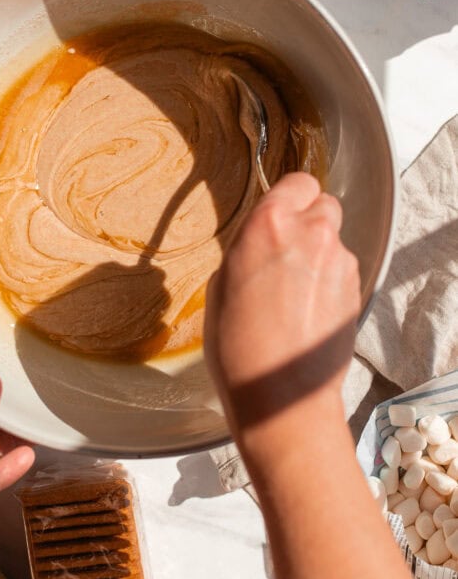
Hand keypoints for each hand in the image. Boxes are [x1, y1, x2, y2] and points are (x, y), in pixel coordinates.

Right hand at [204, 172, 360, 457]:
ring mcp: (340, 263)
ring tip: (292, 291)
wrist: (281, 396)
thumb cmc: (238, 347)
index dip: (288, 197)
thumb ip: (247, 249)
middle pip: (322, 205)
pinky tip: (306, 310)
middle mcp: (312, 235)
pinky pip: (341, 269)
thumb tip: (261, 243)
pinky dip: (327, 280)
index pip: (297, 182)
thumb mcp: (221, 285)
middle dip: (306, 222)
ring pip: (333, 239)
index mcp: (270, 225)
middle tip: (284, 252)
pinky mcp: (356, 290)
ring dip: (317, 254)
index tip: (278, 213)